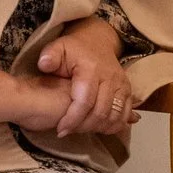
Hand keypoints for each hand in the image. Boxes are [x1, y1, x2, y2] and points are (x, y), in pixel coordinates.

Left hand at [36, 18, 136, 136]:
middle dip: (83, 127)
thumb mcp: (58, 47)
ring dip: (97, 128)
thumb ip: (49, 56)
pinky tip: (98, 129)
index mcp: (92, 69)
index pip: (85, 101)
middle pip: (100, 112)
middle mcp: (111, 78)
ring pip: (114, 116)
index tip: (60, 130)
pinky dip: (113, 126)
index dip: (72, 119)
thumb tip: (44, 65)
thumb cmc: (74, 49)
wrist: (97, 41)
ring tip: (80, 130)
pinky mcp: (128, 91)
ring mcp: (122, 85)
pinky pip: (125, 115)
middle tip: (68, 131)